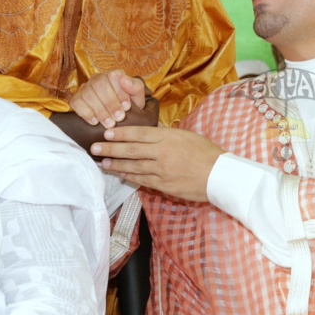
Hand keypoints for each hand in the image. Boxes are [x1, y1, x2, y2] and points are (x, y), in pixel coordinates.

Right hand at [69, 69, 149, 127]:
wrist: (118, 118)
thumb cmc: (128, 105)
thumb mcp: (137, 97)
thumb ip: (135, 87)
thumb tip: (124, 79)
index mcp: (113, 75)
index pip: (113, 76)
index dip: (120, 92)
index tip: (127, 107)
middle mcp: (97, 78)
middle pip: (98, 84)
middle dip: (110, 103)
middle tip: (119, 118)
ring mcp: (85, 88)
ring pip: (87, 94)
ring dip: (100, 110)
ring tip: (109, 123)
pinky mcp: (77, 99)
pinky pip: (76, 103)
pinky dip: (85, 113)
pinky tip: (95, 122)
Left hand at [90, 126, 223, 202]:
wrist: (220, 176)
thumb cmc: (207, 153)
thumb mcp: (187, 135)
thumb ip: (167, 133)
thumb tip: (151, 129)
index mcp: (168, 137)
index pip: (139, 134)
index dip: (120, 133)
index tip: (106, 132)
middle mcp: (162, 153)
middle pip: (131, 150)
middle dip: (110, 149)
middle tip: (94, 147)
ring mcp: (162, 171)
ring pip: (133, 166)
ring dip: (115, 164)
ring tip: (102, 162)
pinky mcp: (164, 185)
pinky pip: (142, 180)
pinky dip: (129, 176)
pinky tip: (120, 174)